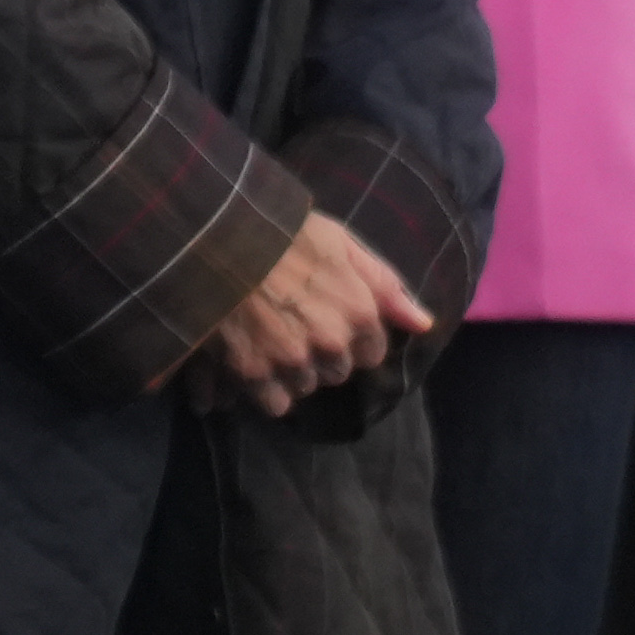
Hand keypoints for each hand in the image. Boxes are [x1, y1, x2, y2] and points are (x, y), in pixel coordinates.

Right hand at [183, 210, 435, 419]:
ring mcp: (289, 360)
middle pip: (336, 373)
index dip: (348, 336)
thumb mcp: (339, 242)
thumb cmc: (278, 232)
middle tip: (289, 326)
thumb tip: (424, 324)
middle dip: (318, 356)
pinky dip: (261, 390)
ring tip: (264, 342)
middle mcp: (330, 343)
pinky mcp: (250, 372)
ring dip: (289, 373)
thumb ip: (384, 284)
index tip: (323, 318)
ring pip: (303, 388)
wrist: (210, 234)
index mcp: (358, 312)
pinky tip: (248, 364)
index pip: (371, 353)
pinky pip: (272, 402)